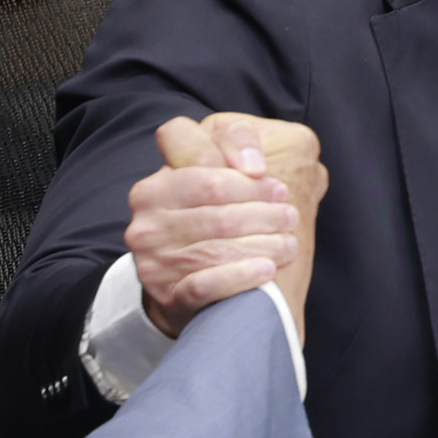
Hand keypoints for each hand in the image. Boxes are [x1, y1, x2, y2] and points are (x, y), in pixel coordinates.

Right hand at [124, 114, 322, 336]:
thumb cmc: (208, 222)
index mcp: (155, 186)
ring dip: (263, 243)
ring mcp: (153, 260)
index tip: (277, 186)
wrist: (185, 288)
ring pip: (216, 245)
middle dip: (262, 210)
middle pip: (217, 205)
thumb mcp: (213, 176)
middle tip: (290, 216)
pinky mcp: (166, 295)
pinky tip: (267, 270)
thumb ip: (234, 142)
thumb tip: (256, 166)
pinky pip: (206, 284)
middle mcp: (148, 221)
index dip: (244, 173)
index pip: (200, 160)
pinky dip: (241, 276)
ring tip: (289, 243)